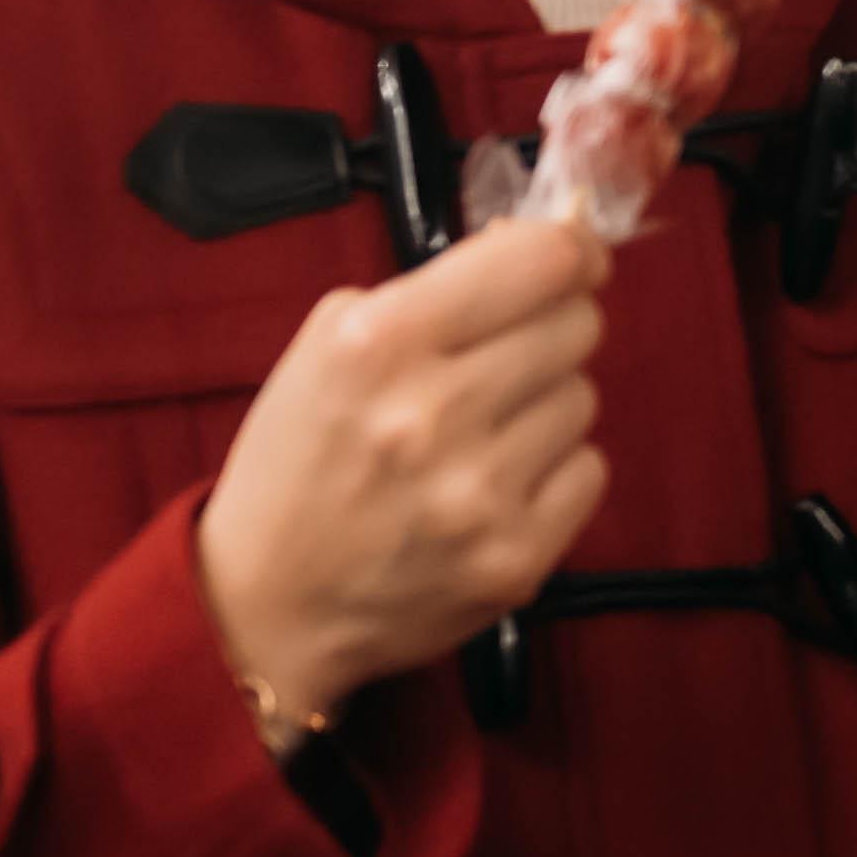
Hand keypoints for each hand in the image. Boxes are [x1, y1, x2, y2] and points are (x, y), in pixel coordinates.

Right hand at [192, 212, 608, 713]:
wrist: (268, 606)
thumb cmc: (300, 466)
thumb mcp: (328, 350)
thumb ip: (432, 290)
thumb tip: (539, 249)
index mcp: (377, 344)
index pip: (538, 261)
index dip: (569, 250)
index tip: (572, 256)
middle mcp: (432, 413)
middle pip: (576, 326)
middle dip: (550, 329)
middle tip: (503, 360)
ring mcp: (480, 493)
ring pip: (581, 399)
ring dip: (542, 407)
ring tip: (477, 437)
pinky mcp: (517, 558)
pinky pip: (588, 472)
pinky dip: (553, 473)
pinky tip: (493, 487)